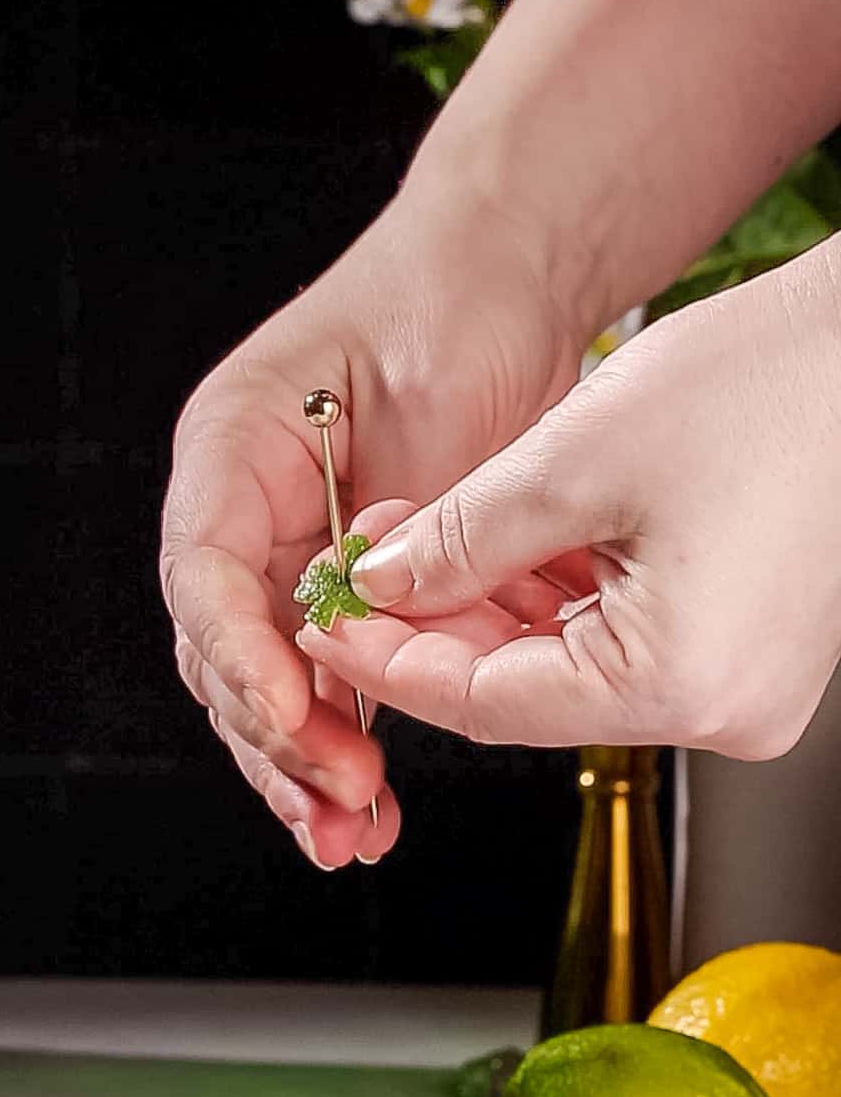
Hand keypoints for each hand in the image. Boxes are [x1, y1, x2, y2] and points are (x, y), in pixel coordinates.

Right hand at [160, 177, 585, 866]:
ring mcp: (288, 553)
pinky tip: (369, 808)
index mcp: (230, 445)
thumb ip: (392, 501)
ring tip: (348, 836)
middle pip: (223, 648)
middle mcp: (243, 509)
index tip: (290, 712)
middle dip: (273, 734)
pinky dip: (342, 745)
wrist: (505, 276)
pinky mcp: (346, 589)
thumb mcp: (423, 373)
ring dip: (299, 765)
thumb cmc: (454, 296)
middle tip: (339, 798)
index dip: (240, 651)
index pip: (203, 568)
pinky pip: (329, 683)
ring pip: (265, 684)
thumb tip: (374, 616)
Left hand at [301, 244, 840, 756]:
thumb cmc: (771, 385)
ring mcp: (745, 684)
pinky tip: (504, 538)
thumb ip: (462, 538)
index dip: (387, 658)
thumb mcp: (577, 460)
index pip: (482, 704)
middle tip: (363, 558)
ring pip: (567, 666)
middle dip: (433, 621)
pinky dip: (557, 595)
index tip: (324, 618)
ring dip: (488, 602)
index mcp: (682, 685)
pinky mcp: (752, 649)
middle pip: (523, 692)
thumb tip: (383, 583)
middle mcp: (724, 710)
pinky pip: (625, 642)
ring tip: (422, 529)